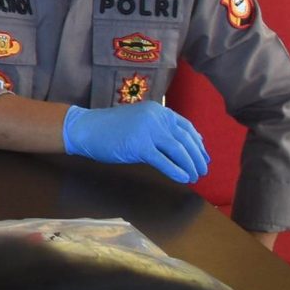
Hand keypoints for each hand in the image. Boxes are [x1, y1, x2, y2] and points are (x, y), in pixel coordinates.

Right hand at [62, 102, 209, 183]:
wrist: (86, 128)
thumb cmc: (110, 127)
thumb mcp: (140, 122)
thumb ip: (159, 128)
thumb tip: (181, 146)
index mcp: (158, 110)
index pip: (186, 127)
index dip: (198, 143)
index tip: (204, 156)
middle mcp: (156, 117)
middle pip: (185, 140)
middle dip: (197, 157)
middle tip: (202, 171)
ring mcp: (148, 131)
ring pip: (178, 151)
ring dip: (190, 166)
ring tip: (194, 177)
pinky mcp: (140, 145)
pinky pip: (164, 161)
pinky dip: (176, 171)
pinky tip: (183, 179)